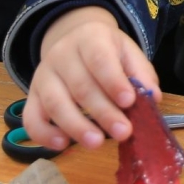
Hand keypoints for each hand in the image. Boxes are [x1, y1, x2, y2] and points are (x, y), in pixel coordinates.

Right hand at [22, 6, 159, 150]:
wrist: (73, 40)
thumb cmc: (106, 51)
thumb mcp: (127, 52)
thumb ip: (141, 73)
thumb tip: (152, 97)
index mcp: (89, 38)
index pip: (99, 58)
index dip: (113, 81)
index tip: (129, 101)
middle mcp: (61, 55)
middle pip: (80, 86)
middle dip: (103, 112)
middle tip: (123, 132)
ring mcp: (43, 76)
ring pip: (55, 103)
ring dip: (76, 126)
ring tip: (97, 143)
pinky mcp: (31, 97)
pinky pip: (31, 118)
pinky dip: (44, 134)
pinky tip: (63, 145)